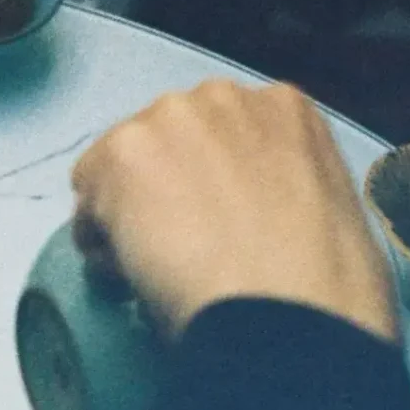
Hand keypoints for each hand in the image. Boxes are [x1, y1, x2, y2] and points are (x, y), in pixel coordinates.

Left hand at [70, 79, 399, 346]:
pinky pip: (86, 198)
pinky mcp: (123, 153)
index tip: (203, 231)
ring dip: (126, 214)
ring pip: (119, 167)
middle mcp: (224, 99)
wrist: (287, 311)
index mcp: (284, 110)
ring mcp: (171, 119)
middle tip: (172, 254)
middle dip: (160, 194)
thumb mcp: (324, 214)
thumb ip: (279, 193)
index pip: (215, 139)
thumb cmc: (323, 288)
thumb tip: (250, 227)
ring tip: (149, 270)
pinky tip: (127, 273)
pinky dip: (96, 238)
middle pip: (163, 143)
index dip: (200, 189)